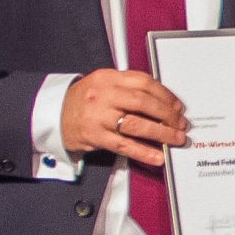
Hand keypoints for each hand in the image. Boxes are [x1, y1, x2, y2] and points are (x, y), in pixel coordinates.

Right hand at [60, 67, 185, 167]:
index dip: (166, 95)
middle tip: (180, 124)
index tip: (177, 106)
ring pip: (137, 124)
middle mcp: (104, 95)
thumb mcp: (103, 84)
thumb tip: (163, 101)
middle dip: (167, 115)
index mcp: (108, 78)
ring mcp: (99, 116)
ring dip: (161, 133)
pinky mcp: (95, 136)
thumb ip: (129, 88)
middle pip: (144, 102)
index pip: (144, 82)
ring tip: (175, 139)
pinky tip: (157, 156)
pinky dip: (144, 152)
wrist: (53, 114)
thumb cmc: (83, 100)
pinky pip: (124, 145)